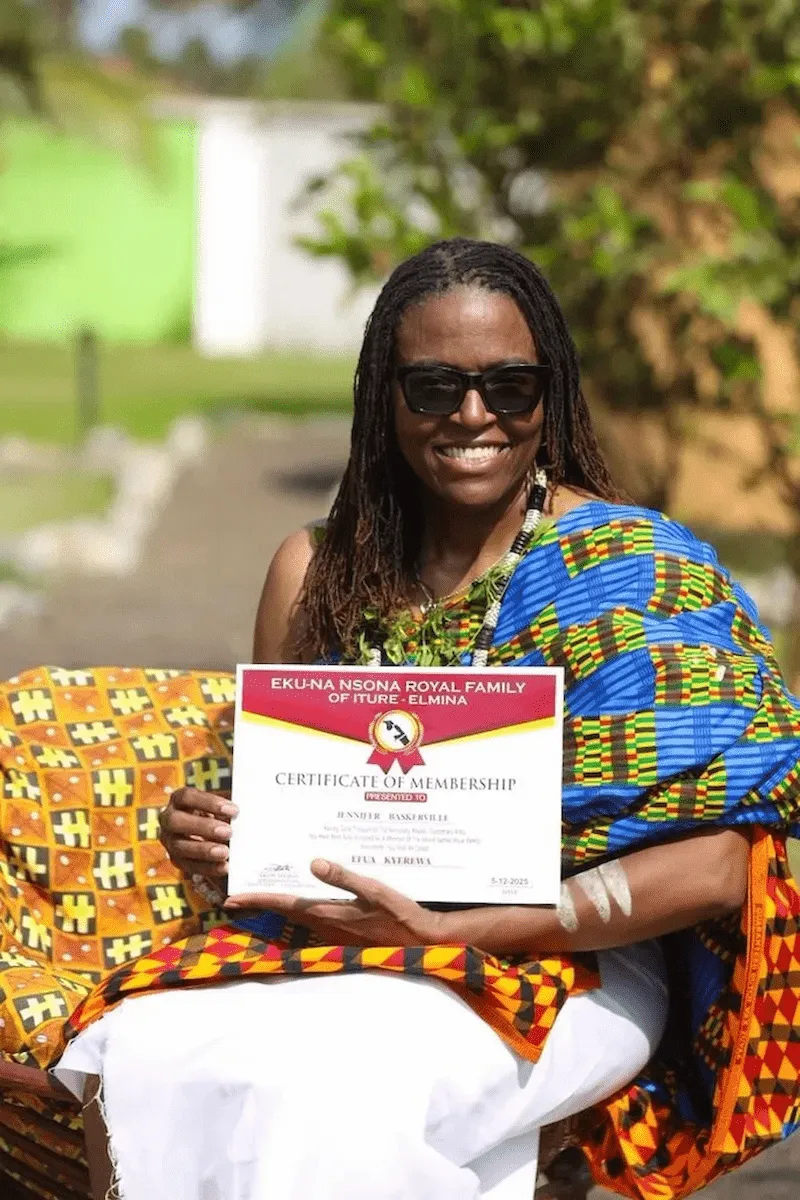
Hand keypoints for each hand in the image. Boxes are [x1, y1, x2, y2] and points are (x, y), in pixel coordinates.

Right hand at [159, 786, 237, 880]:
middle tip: (228, 832)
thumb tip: (251, 804)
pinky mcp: (176, 860)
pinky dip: (207, 867)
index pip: (187, 796)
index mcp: (179, 800)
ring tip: (225, 852)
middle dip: (203, 826)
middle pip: (177, 821)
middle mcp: (169, 819)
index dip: (209, 802)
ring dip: (204, 850)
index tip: (234, 810)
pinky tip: (224, 867)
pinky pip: (188, 865)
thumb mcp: (220, 806)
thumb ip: (229, 807)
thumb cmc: (216, 814)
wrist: (208, 833)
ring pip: (180, 846)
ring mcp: (169, 841)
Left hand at [225, 859, 449, 946]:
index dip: (256, 900)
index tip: (231, 898)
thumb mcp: (373, 890)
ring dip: (280, 905)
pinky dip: (300, 909)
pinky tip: (305, 897)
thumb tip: (312, 862)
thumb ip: (343, 877)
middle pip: (285, 912)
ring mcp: (334, 933)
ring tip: (266, 888)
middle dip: (261, 902)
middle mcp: (325, 926)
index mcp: (328, 914)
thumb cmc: (399, 915)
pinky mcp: (344, 934)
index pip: (284, 904)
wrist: (420, 942)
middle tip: (239, 891)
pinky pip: (314, 920)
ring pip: (298, 917)